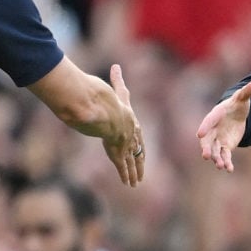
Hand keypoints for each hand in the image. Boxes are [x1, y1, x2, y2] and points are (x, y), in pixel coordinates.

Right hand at [103, 65, 144, 187]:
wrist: (108, 112)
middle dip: (139, 161)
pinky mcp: (118, 153)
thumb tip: (116, 66)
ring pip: (132, 161)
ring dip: (134, 172)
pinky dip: (126, 175)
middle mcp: (131, 135)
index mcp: (131, 122)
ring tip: (136, 183)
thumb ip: (117, 81)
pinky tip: (129, 184)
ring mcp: (125, 145)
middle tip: (141, 171)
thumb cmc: (111, 102)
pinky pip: (123, 167)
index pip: (136, 134)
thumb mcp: (117, 92)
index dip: (137, 141)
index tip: (138, 147)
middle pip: (137, 150)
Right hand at [196, 80, 250, 172]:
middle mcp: (213, 129)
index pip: (208, 120)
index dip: (204, 126)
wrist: (237, 116)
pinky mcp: (225, 146)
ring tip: (220, 166)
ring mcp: (218, 139)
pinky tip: (229, 169)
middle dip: (206, 148)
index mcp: (216, 115)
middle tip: (205, 156)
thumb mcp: (243, 98)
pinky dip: (226, 162)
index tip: (199, 134)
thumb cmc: (237, 105)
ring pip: (214, 150)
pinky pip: (224, 155)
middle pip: (207, 140)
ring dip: (216, 158)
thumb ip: (247, 92)